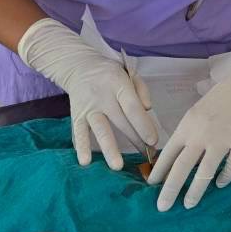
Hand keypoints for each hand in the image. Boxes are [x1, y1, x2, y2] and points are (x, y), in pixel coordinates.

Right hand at [17, 18, 156, 169]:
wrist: (80, 66)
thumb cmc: (110, 74)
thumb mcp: (129, 72)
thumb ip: (141, 89)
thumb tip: (148, 108)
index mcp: (119, 84)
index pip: (132, 107)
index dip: (143, 124)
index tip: (154, 141)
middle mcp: (103, 96)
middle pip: (120, 121)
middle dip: (135, 139)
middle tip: (147, 156)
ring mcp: (88, 107)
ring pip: (100, 129)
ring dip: (109, 148)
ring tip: (117, 166)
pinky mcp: (76, 115)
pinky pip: (79, 132)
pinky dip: (81, 147)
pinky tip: (86, 162)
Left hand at [150, 16, 230, 210]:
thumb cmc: (224, 92)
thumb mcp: (199, 108)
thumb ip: (189, 129)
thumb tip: (177, 150)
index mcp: (188, 124)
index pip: (168, 153)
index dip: (159, 171)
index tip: (151, 186)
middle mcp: (202, 134)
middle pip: (182, 168)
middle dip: (170, 190)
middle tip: (161, 207)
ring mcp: (223, 139)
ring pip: (205, 172)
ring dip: (195, 191)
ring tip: (188, 205)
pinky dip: (225, 177)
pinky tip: (220, 185)